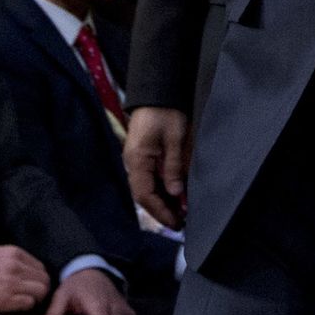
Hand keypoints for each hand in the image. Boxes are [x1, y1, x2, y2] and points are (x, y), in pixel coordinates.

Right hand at [0, 246, 48, 314]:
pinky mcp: (3, 300)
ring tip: (24, 301)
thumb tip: (26, 267)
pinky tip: (15, 306)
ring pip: (40, 292)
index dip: (37, 278)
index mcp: (13, 253)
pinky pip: (28, 304)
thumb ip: (11, 258)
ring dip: (35, 298)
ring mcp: (10, 284)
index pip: (40, 267)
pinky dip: (25, 306)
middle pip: (43, 280)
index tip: (32, 284)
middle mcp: (14, 266)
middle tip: (31, 295)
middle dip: (40, 289)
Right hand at [124, 106, 190, 227]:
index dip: (160, 211)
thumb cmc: (166, 112)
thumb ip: (173, 167)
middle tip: (180, 222)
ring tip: (180, 212)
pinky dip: (161, 190)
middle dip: (161, 210)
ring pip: (147, 189)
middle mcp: (133, 163)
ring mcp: (137, 160)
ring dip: (162, 201)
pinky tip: (175, 195)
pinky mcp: (143, 156)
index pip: (145, 195)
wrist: (157, 92)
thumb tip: (176, 194)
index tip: (176, 222)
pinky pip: (150, 179)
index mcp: (137, 160)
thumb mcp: (175, 139)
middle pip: (144, 195)